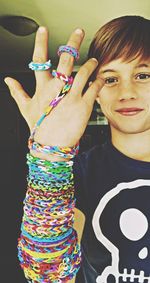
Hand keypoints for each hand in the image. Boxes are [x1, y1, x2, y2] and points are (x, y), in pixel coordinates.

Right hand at [5, 27, 103, 148]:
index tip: (43, 30)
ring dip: (90, 63)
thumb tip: (8, 81)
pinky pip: (95, 88)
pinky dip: (98, 80)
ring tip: (94, 60)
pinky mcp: (84, 106)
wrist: (53, 145)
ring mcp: (72, 97)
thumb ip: (17, 92)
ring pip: (84, 71)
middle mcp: (57, 90)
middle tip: (79, 32)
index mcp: (43, 88)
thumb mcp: (25, 108)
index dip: (40, 42)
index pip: (40, 59)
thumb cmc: (40, 127)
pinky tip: (99, 79)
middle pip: (66, 60)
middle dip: (73, 43)